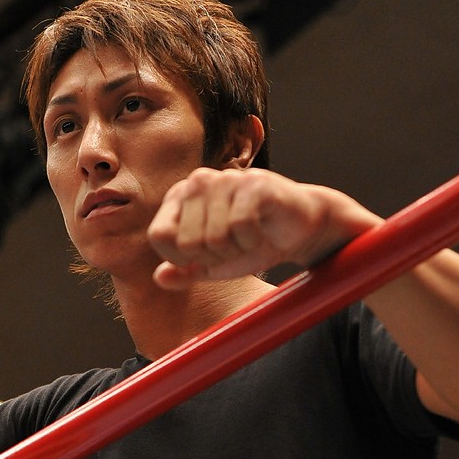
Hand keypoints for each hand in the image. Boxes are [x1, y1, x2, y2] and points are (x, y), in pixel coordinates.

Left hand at [147, 167, 379, 288]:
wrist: (300, 230)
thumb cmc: (254, 243)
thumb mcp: (214, 264)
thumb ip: (184, 271)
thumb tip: (158, 278)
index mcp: (181, 197)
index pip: (160, 236)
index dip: (181, 259)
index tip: (205, 257)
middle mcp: (199, 182)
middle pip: (187, 242)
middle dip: (214, 258)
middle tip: (235, 247)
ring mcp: (226, 180)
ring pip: (213, 238)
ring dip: (235, 251)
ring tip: (248, 239)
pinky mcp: (253, 184)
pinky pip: (240, 227)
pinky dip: (253, 242)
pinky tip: (262, 232)